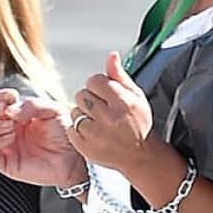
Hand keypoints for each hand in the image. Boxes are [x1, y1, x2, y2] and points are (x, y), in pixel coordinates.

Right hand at [0, 90, 81, 190]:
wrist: (74, 156)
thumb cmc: (64, 134)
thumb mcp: (52, 110)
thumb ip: (32, 106)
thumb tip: (9, 109)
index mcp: (14, 117)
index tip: (11, 96)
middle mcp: (6, 131)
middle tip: (2, 109)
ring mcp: (5, 148)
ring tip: (10, 125)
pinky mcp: (6, 164)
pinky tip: (10, 137)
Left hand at [66, 54, 155, 176]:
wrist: (140, 157)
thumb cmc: (139, 123)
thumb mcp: (137, 96)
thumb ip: (120, 76)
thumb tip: (111, 55)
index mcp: (123, 102)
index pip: (95, 80)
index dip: (99, 85)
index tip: (106, 93)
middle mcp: (109, 117)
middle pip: (82, 94)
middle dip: (90, 99)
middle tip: (102, 109)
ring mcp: (96, 134)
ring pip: (75, 111)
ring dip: (84, 114)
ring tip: (98, 122)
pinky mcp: (86, 147)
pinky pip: (71, 128)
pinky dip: (79, 129)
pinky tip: (93, 132)